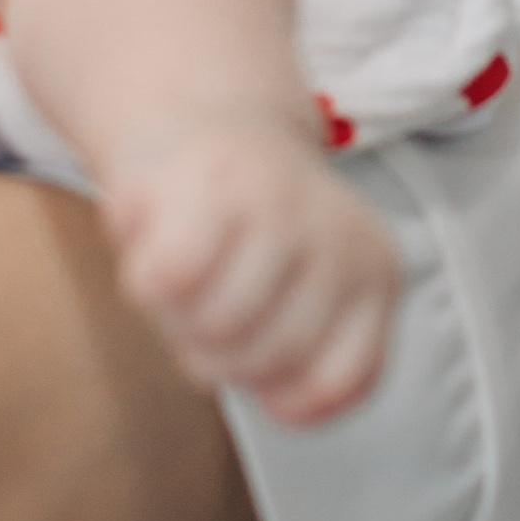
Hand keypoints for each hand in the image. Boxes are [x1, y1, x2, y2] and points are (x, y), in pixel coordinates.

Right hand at [106, 123, 401, 426]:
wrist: (204, 114)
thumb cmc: (249, 235)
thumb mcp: (304, 297)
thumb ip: (307, 362)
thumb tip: (289, 405)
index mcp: (376, 274)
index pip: (338, 384)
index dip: (282, 398)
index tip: (258, 369)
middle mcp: (340, 238)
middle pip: (261, 362)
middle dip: (214, 354)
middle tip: (205, 303)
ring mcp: (281, 206)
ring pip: (213, 330)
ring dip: (175, 317)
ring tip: (185, 272)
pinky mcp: (214, 181)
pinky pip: (166, 283)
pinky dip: (144, 277)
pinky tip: (157, 237)